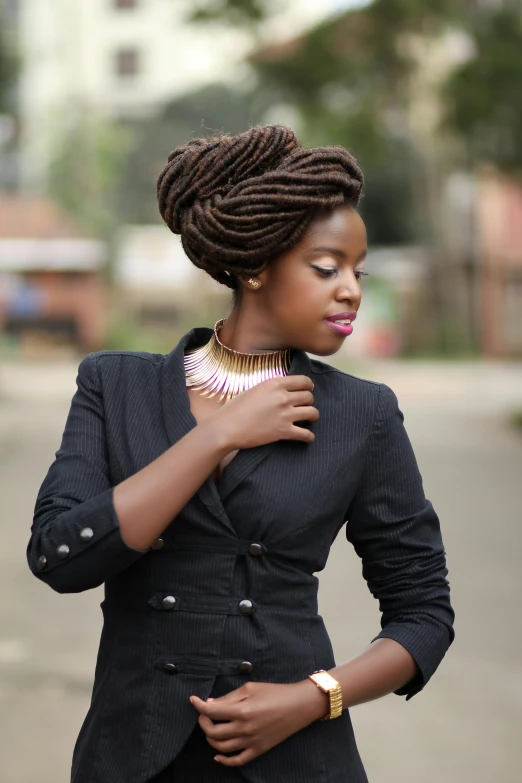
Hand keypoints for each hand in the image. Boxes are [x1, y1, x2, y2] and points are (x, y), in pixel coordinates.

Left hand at [189, 679, 327, 766]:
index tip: (192, 700)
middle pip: (212, 732)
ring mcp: (251, 742)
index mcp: (242, 710)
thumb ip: (229, 697)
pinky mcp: (258, 750)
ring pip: (221, 747)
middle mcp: (244, 728)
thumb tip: (211, 703)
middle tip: (203, 713)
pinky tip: (217, 754)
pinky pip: (237, 760)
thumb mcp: (250, 688)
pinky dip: (224, 760)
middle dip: (203, 721)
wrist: (298, 706)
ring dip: (210, 738)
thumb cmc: (275, 692)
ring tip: (211, 727)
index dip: (198, 705)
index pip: (211, 711)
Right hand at [211, 375, 318, 451]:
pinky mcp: (284, 431)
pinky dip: (309, 437)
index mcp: (275, 384)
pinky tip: (308, 437)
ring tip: (310, 419)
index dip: (308, 386)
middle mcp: (283, 397)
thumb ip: (270, 387)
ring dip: (313, 416)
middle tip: (306, 406)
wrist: (227, 427)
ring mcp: (285, 414)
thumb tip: (281, 384)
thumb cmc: (235, 408)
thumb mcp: (253, 390)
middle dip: (309, 401)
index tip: (308, 390)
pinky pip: (305, 434)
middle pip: (309, 397)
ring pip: (312, 413)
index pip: (303, 381)